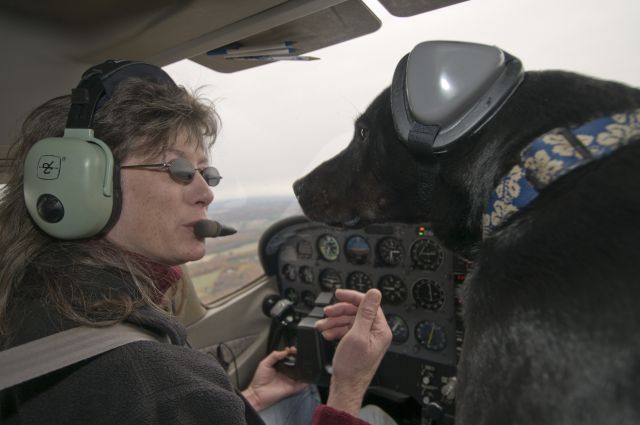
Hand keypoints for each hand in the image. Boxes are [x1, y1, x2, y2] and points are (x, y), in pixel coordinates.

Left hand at [242, 347, 307, 410]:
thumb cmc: (259, 380)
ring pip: (301, 372)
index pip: (288, 357)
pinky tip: (306, 374)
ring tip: (303, 361)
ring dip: (304, 367)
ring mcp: (290, 380)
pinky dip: (306, 380)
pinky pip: (302, 384)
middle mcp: (286, 372)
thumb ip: (274, 356)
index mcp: (280, 365)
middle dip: (299, 358)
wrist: (257, 394)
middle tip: (299, 353)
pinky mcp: (292, 388)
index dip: (291, 352)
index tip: (292, 349)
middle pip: (296, 364)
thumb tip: (285, 351)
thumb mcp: (264, 363)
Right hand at [315, 288, 391, 415]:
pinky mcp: (358, 344)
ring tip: (322, 326)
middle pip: (356, 311)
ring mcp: (367, 339)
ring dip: (334, 322)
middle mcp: (375, 333)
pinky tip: (327, 334)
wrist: (345, 388)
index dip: (351, 297)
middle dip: (339, 311)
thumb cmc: (352, 367)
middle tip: (327, 312)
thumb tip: (375, 293)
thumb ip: (365, 313)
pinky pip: (346, 330)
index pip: (368, 304)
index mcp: (380, 330)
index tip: (338, 294)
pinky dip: (335, 330)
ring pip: (349, 321)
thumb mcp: (357, 335)